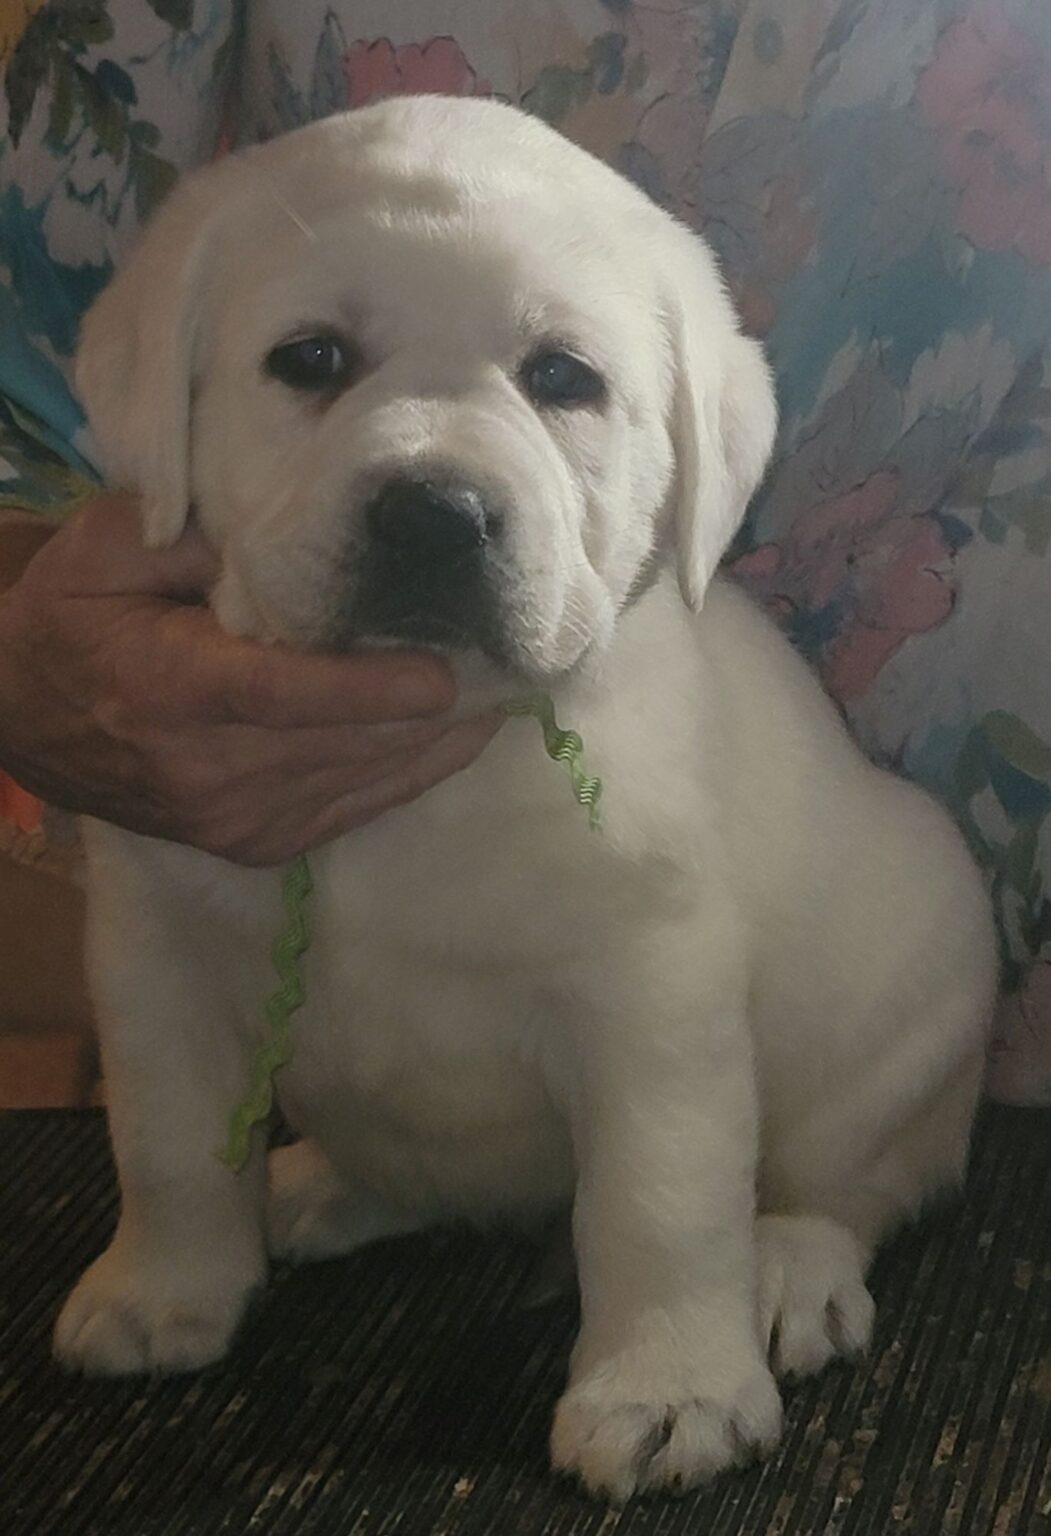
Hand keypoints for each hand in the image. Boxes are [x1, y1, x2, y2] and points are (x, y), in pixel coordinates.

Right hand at [0, 494, 500, 863]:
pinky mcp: (258, 843)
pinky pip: (357, 808)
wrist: (22, 718)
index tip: (443, 679)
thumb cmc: (74, 620)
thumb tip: (294, 528)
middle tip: (506, 653)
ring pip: (363, 777)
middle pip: (343, 742)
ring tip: (499, 683)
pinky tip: (457, 731)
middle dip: (431, 705)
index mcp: (171, 691)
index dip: (368, 692)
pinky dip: (412, 769)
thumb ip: (196, 533)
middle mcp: (208, 771)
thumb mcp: (107, 551)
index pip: (282, 695)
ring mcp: (236, 820)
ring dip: (435, 737)